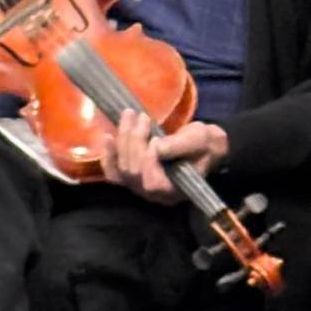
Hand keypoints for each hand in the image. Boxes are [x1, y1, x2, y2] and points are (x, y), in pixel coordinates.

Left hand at [99, 110, 228, 202]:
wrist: (201, 146)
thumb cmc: (203, 145)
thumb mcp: (198, 141)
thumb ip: (178, 145)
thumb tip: (156, 147)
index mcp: (173, 191)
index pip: (151, 181)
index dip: (147, 158)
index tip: (154, 135)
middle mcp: (153, 195)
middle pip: (133, 172)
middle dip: (133, 141)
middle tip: (140, 116)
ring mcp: (140, 187)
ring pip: (121, 169)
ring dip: (122, 140)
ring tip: (128, 116)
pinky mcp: (131, 177)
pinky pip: (114, 172)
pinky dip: (108, 155)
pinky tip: (107, 137)